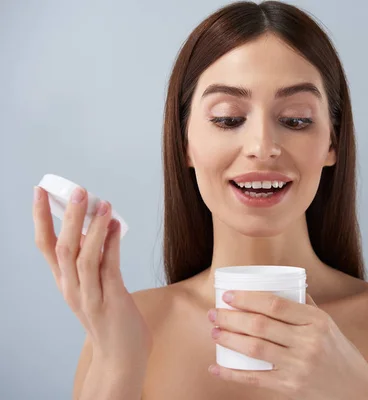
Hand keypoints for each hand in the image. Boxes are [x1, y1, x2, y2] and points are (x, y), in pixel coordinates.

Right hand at [32, 186, 151, 368]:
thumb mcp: (93, 286)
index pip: (45, 246)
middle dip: (68, 218)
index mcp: (64, 282)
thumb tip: (98, 227)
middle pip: (63, 247)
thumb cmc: (110, 318)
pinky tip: (116, 226)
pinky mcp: (111, 301)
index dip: (40, 218)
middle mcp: (71, 288)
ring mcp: (90, 296)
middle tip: (78, 191)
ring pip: (83, 257)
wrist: (121, 356)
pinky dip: (112, 245)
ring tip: (102, 203)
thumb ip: (93, 261)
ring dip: (92, 228)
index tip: (40, 192)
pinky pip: (109, 268)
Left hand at [206, 291, 367, 399]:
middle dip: (231, 317)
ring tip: (214, 332)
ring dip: (228, 339)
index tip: (229, 295)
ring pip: (254, 349)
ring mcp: (299, 366)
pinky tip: (217, 367)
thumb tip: (281, 287)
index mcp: (317, 321)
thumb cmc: (341, 354)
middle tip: (214, 313)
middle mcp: (308, 342)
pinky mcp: (291, 388)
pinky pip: (255, 379)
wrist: (357, 391)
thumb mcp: (329, 326)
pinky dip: (232, 373)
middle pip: (260, 325)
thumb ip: (306, 308)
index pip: (275, 305)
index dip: (248, 298)